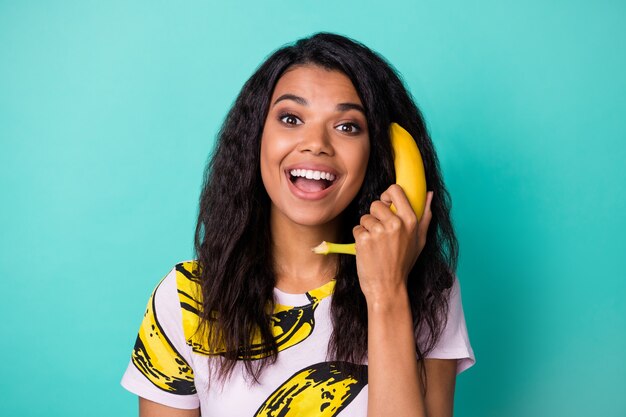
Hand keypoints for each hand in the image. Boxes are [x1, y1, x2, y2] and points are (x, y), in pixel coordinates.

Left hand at [352, 185, 433, 304]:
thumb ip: (425, 216)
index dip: (387, 195)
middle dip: (375, 216)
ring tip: (376, 245)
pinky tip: (368, 250)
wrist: (387, 287)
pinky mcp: (364, 239)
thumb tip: (429, 194)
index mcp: (410, 221)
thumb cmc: (403, 264)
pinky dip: (359, 238)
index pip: (395, 190)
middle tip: (381, 233)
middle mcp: (395, 223)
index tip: (385, 204)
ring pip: (365, 217)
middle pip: (376, 204)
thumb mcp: (420, 240)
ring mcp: (378, 231)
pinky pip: (357, 229)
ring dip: (367, 229)